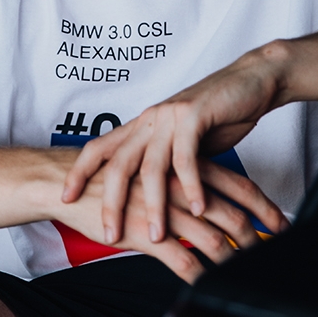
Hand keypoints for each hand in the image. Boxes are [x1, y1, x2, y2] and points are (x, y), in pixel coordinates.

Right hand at [54, 165, 266, 283]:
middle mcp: (181, 186)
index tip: (282, 223)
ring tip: (242, 271)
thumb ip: (185, 184)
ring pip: (213, 239)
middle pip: (233, 215)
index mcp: (186, 168)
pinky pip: (182, 260)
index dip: (265, 207)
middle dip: (257, 237)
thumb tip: (212, 202)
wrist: (70, 184)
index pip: (239, 186)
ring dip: (232, 260)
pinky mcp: (145, 233)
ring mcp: (165, 210)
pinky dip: (199, 275)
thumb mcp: (156, 171)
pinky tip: (207, 284)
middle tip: (270, 252)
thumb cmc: (113, 179)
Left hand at [61, 47, 288, 243]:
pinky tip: (198, 209)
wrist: (252, 81)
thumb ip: (166, 165)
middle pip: (118, 165)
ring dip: (154, 205)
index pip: (99, 148)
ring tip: (158, 235)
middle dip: (112, 203)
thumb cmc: (218, 115)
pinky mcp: (194, 115)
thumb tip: (154, 198)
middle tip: (111, 234)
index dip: (79, 172)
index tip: (66, 198)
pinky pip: (186, 158)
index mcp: (141, 125)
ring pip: (151, 167)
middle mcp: (149, 120)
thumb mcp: (182, 143)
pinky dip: (192, 187)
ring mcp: (169, 116)